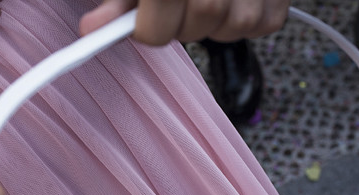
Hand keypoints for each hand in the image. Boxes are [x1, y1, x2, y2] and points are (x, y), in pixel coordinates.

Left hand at [79, 0, 288, 44]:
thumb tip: (94, 28)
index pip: (158, 25)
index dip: (148, 28)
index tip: (142, 23)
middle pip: (201, 21)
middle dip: (183, 22)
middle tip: (176, 2)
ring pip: (236, 26)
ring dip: (216, 20)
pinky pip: (264, 23)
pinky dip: (246, 16)